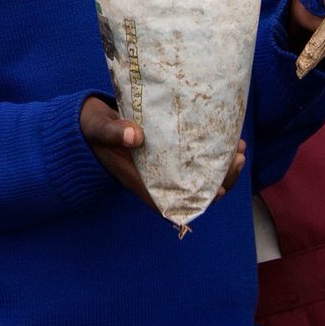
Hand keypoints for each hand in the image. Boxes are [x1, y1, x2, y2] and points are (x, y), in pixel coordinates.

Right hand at [80, 97, 245, 209]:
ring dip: (220, 166)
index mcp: (141, 182)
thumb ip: (113, 132)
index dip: (202, 199)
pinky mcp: (166, 153)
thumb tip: (134, 136)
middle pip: (194, 190)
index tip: (220, 189)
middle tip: (237, 156)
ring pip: (198, 176)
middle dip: (220, 178)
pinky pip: (192, 159)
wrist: (86, 123)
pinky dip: (209, 152)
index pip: (177, 202)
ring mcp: (162, 168)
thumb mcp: (99, 129)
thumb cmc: (92, 129)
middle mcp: (156, 180)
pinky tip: (223, 138)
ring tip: (238, 147)